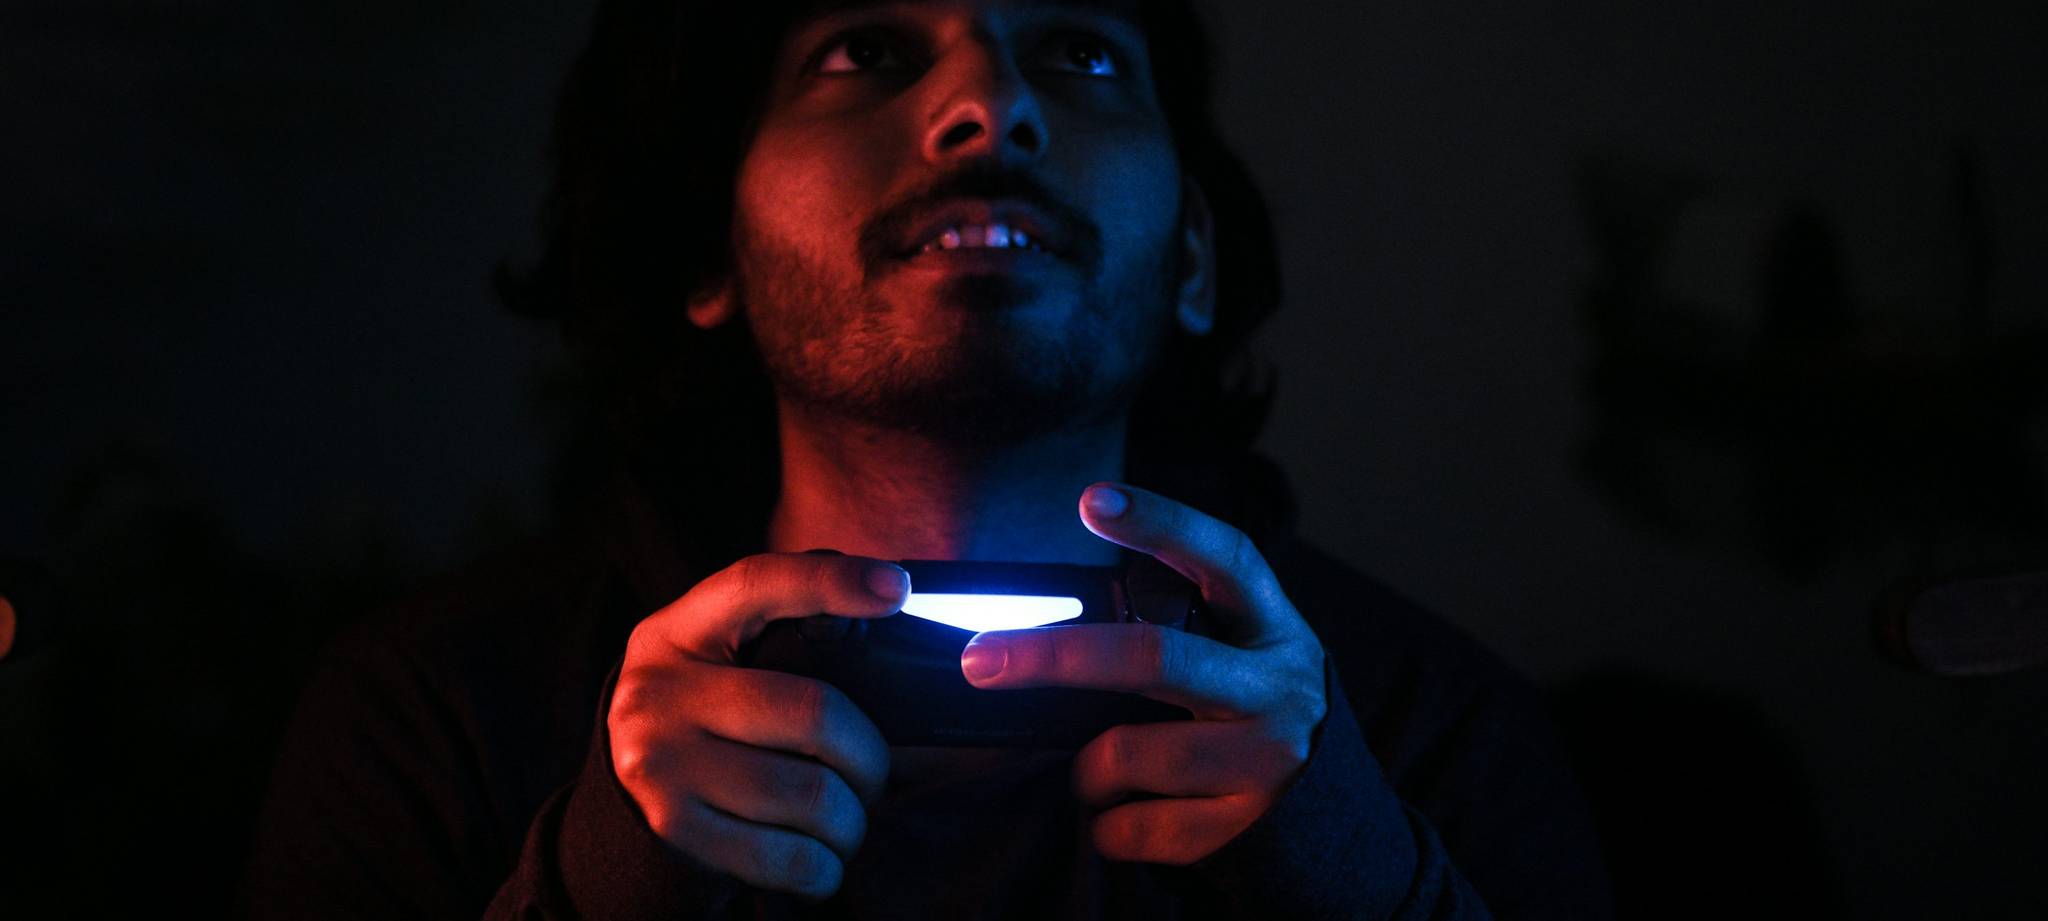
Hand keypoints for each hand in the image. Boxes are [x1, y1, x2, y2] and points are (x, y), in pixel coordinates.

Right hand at [609, 552, 909, 899]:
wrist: (622, 793)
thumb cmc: (709, 716)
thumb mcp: (723, 657)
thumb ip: (791, 633)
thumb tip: (896, 619)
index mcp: (684, 630)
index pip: (757, 584)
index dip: (830, 582)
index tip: (896, 588)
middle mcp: (661, 690)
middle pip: (813, 712)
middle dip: (870, 756)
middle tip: (872, 773)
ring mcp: (661, 763)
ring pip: (812, 795)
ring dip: (853, 819)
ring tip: (846, 817)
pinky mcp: (673, 829)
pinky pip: (789, 857)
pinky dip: (826, 866)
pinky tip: (822, 856)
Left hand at [960, 482, 1329, 864]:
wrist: (1334, 822)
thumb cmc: (1249, 715)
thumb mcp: (1238, 657)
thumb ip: (1172, 633)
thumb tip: (1038, 633)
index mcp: (1271, 626)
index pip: (1224, 557)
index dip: (1162, 522)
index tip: (1092, 499)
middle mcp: (1278, 687)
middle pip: (1153, 659)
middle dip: (1054, 656)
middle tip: (981, 660)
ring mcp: (1268, 760)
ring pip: (1126, 755)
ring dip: (1085, 771)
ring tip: (1096, 773)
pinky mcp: (1247, 826)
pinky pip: (1134, 828)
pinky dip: (1108, 825)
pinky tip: (1127, 816)